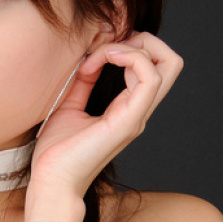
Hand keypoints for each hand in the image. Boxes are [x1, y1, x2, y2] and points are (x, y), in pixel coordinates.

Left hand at [28, 32, 183, 211]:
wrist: (51, 182)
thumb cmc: (56, 153)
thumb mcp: (69, 105)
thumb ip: (83, 81)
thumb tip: (89, 57)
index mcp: (127, 108)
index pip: (152, 65)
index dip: (127, 46)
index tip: (91, 56)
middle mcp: (138, 111)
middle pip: (170, 62)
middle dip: (143, 40)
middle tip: (108, 47)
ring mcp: (137, 116)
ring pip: (166, 64)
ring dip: (132, 47)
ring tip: (100, 55)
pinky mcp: (129, 121)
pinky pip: (149, 78)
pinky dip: (128, 57)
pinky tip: (102, 61)